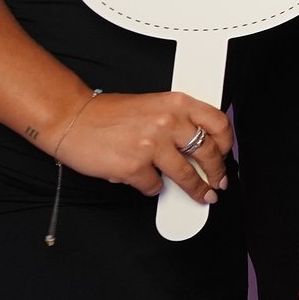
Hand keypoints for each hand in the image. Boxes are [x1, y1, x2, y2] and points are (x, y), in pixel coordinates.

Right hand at [54, 90, 231, 203]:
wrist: (72, 119)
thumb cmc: (108, 114)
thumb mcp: (152, 106)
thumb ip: (176, 121)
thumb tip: (198, 144)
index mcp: (176, 103)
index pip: (218, 123)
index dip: (226, 143)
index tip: (226, 154)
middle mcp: (168, 122)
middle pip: (208, 153)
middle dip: (217, 172)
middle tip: (220, 182)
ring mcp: (152, 146)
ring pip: (186, 175)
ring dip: (197, 189)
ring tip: (202, 195)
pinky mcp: (134, 168)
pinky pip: (153, 186)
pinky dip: (151, 187)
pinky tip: (146, 181)